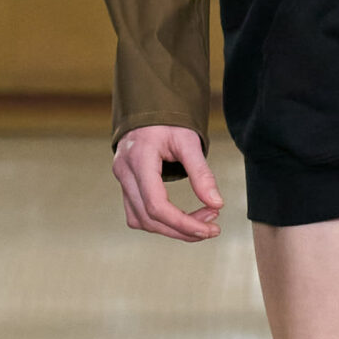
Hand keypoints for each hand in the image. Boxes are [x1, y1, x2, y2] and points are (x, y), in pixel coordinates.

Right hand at [113, 125, 222, 241]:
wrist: (148, 108)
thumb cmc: (168, 120)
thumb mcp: (189, 141)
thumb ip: (202, 173)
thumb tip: (216, 204)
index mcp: (139, 158)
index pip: (156, 204)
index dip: (183, 223)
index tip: (210, 229)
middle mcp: (125, 171)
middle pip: (149, 218)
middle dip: (182, 230)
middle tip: (211, 229)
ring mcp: (121, 179)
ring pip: (141, 220)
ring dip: (171, 229)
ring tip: (201, 223)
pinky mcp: (125, 184)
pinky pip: (137, 213)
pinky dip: (159, 222)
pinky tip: (180, 218)